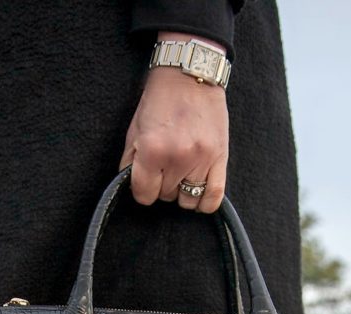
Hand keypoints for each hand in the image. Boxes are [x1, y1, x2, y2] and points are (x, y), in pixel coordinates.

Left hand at [118, 32, 228, 214]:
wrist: (190, 74)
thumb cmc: (160, 100)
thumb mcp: (134, 129)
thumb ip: (130, 162)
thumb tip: (132, 187)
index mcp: (152, 150)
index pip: (144, 195)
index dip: (143, 190)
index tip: (146, 180)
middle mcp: (178, 157)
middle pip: (166, 197)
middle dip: (162, 185)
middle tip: (165, 165)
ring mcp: (201, 159)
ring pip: (188, 200)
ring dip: (183, 192)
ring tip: (182, 174)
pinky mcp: (220, 157)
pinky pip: (213, 197)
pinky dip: (204, 202)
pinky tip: (198, 192)